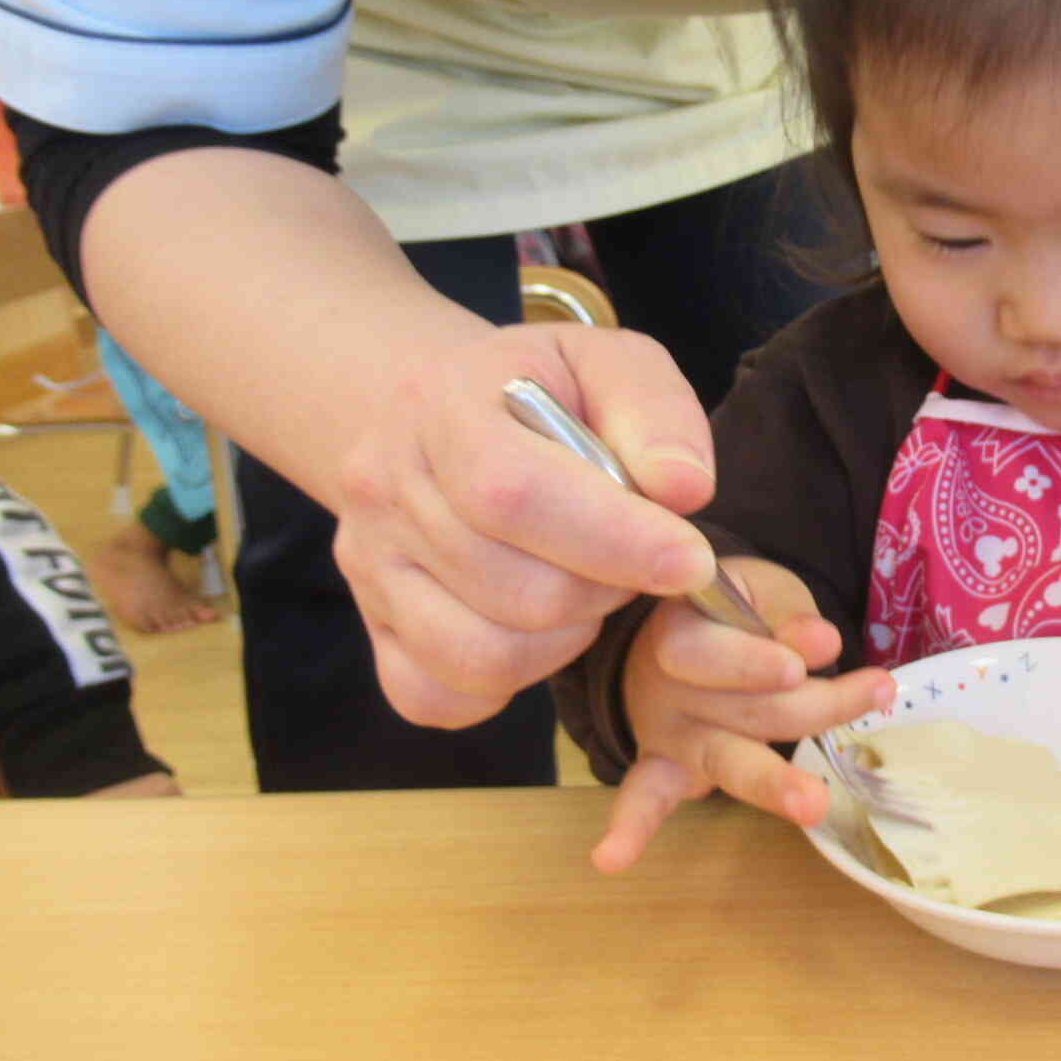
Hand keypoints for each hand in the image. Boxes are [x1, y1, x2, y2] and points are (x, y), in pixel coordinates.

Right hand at [333, 322, 724, 729]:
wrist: (429, 411)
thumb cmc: (539, 390)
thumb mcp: (606, 364)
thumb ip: (654, 413)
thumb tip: (685, 489)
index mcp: (443, 405)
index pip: (514, 493)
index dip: (615, 540)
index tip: (692, 562)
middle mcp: (385, 487)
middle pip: (518, 590)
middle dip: (607, 588)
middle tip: (634, 554)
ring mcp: (368, 565)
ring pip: (485, 656)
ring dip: (567, 638)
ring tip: (587, 584)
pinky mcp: (372, 626)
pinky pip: (440, 696)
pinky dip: (506, 684)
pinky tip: (537, 628)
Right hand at [593, 556, 894, 871]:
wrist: (675, 633)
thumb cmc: (729, 611)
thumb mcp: (757, 590)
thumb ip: (787, 614)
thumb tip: (822, 643)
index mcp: (680, 626)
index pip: (708, 649)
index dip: (756, 658)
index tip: (815, 655)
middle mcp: (665, 681)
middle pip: (740, 705)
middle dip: (808, 707)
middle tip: (871, 696)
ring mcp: (664, 732)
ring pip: (723, 756)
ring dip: (769, 783)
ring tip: (813, 804)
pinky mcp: (665, 768)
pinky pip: (643, 798)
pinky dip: (629, 829)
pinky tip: (612, 859)